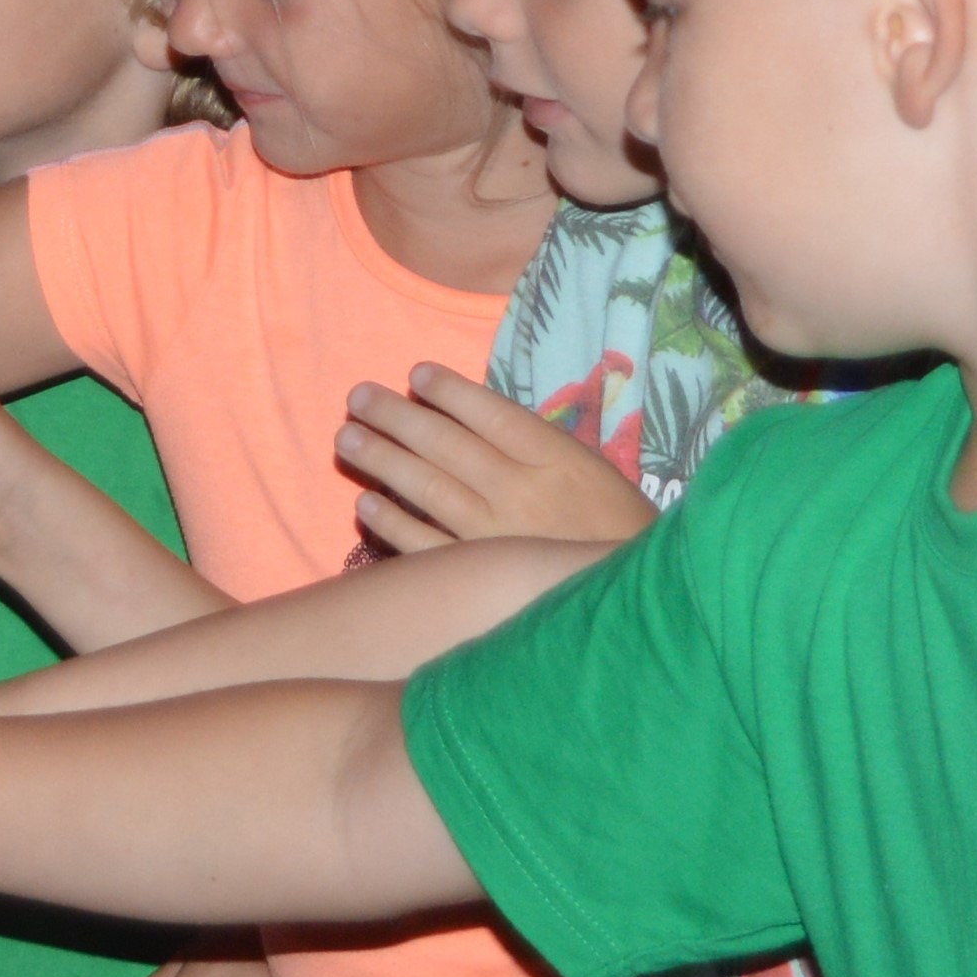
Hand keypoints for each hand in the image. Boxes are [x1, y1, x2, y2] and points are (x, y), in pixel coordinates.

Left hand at [339, 363, 656, 552]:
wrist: (629, 601)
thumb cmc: (612, 530)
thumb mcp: (589, 473)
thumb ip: (535, 447)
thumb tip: (471, 419)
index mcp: (557, 459)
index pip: (491, 414)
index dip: (449, 391)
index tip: (415, 374)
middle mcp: (521, 492)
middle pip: (447, 444)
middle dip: (397, 416)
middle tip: (358, 397)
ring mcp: (495, 537)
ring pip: (427, 488)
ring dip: (382, 459)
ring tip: (347, 438)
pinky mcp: (479, 579)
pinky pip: (424, 546)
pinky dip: (391, 524)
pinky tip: (365, 504)